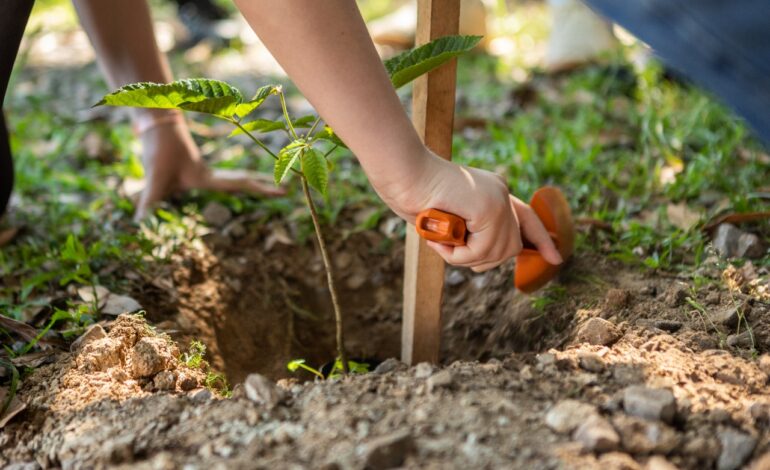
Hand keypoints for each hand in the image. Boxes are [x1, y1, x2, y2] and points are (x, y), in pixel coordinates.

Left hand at [134, 117, 284, 220]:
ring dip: (252, 184)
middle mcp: (210, 175)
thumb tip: (140, 225)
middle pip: (243, 181)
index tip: (282, 191)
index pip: (240, 185)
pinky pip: (219, 179)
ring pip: (234, 179)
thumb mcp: (154, 178)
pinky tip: (235, 189)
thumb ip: (149, 201)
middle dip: (264, 187)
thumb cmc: (158, 149)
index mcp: (207, 178)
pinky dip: (234, 184)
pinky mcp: (192, 170)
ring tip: (272, 188)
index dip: (261, 190)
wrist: (155, 122)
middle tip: (286, 191)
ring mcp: (203, 172)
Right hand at [379, 149, 562, 271]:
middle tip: (447, 248)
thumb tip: (483, 258)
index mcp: (493, 191)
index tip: (556, 258)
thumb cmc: (410, 192)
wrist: (401, 173)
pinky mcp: (488, 209)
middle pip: (509, 247)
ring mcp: (497, 200)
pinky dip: (457, 254)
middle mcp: (501, 193)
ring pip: (496, 253)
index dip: (541, 239)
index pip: (526, 217)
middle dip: (479, 258)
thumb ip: (468, 231)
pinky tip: (440, 238)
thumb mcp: (445, 217)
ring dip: (463, 257)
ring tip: (440, 241)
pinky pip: (480, 251)